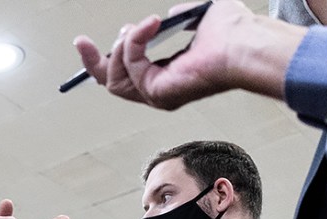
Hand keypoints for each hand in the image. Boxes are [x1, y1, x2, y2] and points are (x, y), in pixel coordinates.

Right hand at [73, 1, 304, 108]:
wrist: (244, 44)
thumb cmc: (233, 32)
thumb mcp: (197, 15)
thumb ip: (180, 16)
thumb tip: (170, 15)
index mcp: (167, 75)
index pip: (125, 73)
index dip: (104, 57)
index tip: (86, 42)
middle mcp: (159, 90)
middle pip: (109, 83)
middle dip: (91, 61)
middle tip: (81, 41)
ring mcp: (156, 94)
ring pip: (113, 77)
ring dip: (121, 46)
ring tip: (136, 27)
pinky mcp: (155, 91)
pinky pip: (130, 64)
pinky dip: (135, 41)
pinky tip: (150, 25)